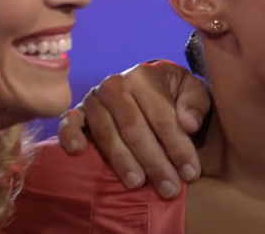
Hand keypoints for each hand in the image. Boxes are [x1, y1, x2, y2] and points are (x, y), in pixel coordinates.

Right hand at [57, 60, 210, 198]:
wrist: (145, 82)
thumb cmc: (173, 92)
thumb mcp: (192, 90)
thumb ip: (195, 104)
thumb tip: (189, 124)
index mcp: (145, 77)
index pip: (163, 118)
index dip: (178, 148)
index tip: (191, 173)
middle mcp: (116, 85)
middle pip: (135, 130)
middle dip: (155, 163)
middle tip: (169, 189)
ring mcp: (93, 99)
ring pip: (108, 135)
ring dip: (122, 162)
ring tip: (137, 184)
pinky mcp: (77, 111)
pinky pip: (69, 124)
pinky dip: (71, 136)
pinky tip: (79, 152)